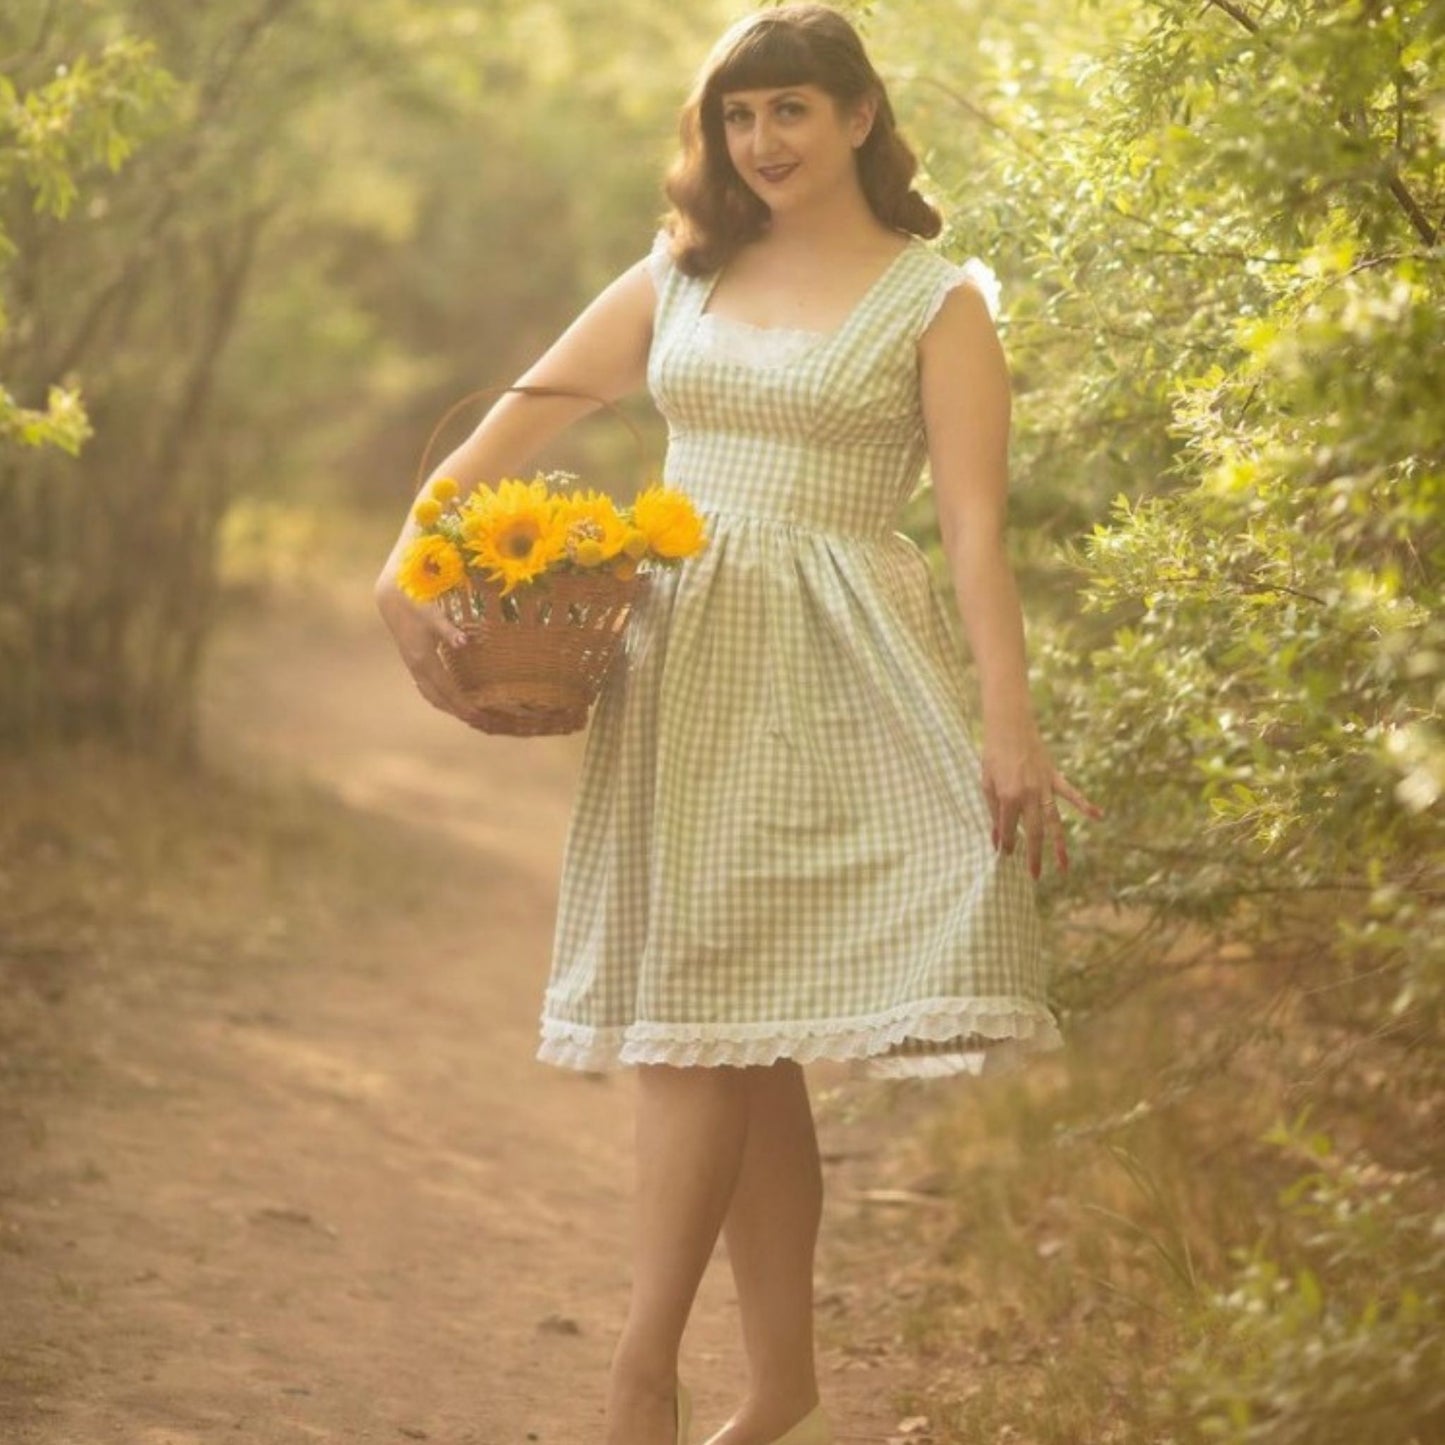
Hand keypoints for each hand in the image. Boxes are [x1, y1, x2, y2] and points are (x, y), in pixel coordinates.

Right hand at [375, 578, 494, 730]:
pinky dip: (440, 698)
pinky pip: (427, 688)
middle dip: (458, 711)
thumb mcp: (434, 616)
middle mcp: (418, 668)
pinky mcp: (413, 662)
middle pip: (439, 698)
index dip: (462, 704)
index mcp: (424, 660)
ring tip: (467, 716)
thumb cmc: (415, 604)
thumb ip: (449, 631)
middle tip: (480, 722)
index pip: (447, 690)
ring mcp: (413, 666)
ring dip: (449, 707)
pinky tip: (448, 699)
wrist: (391, 599)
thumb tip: (465, 641)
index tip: (477, 715)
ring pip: (432, 695)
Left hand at [981, 721, 1103, 879]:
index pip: (1008, 830)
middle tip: (1034, 877)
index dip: (1006, 844)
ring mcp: (1044, 787)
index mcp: (1008, 798)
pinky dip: (1086, 805)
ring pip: (1054, 822)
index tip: (1005, 855)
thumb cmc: (993, 757)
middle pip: (1034, 833)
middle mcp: (1029, 796)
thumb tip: (995, 840)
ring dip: (1059, 846)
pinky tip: (1099, 817)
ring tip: (1064, 868)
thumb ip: (993, 813)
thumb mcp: (986, 785)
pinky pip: (1072, 794)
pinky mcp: (1054, 777)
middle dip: (1033, 856)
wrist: (1009, 727)